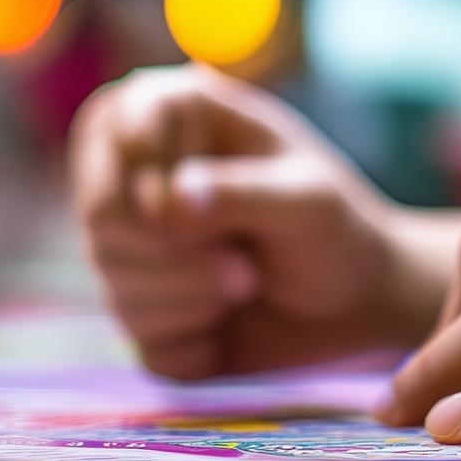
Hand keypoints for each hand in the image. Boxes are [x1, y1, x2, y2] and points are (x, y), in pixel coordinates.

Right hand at [70, 64, 448, 378]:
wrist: (357, 301)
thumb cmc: (336, 229)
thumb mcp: (309, 201)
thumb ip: (242, 194)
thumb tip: (169, 200)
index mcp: (176, 115)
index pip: (113, 129)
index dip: (148, 178)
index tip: (202, 208)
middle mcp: (140, 175)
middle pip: (103, 214)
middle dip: (178, 256)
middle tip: (246, 269)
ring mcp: (135, 247)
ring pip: (118, 283)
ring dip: (196, 298)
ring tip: (249, 282)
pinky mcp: (144, 312)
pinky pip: (143, 341)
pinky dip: (195, 345)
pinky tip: (228, 324)